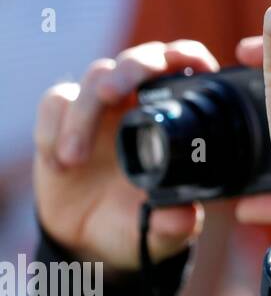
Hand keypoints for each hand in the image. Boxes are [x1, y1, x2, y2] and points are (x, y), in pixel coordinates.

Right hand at [33, 40, 229, 269]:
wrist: (90, 237)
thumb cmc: (137, 222)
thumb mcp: (161, 230)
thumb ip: (173, 223)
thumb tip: (183, 218)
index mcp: (174, 116)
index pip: (186, 67)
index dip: (189, 57)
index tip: (193, 66)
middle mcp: (138, 103)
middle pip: (138, 60)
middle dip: (129, 68)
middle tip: (113, 93)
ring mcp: (101, 108)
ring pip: (94, 78)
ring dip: (82, 114)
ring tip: (74, 158)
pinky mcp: (62, 119)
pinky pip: (55, 103)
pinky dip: (52, 129)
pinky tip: (60, 164)